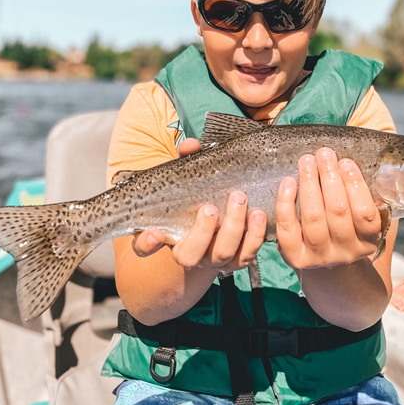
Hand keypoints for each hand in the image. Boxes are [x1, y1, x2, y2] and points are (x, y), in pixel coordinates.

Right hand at [131, 138, 267, 270]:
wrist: (223, 216)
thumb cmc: (198, 194)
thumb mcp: (188, 177)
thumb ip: (186, 160)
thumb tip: (190, 145)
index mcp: (166, 233)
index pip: (144, 246)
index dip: (147, 243)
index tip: (155, 233)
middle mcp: (189, 252)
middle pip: (189, 256)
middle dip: (202, 232)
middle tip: (210, 208)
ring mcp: (213, 258)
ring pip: (222, 255)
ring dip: (233, 229)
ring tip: (240, 200)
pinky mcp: (238, 258)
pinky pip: (247, 256)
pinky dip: (255, 237)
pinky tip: (259, 214)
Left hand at [276, 147, 381, 268]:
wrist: (328, 262)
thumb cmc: (347, 225)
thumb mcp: (364, 213)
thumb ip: (370, 192)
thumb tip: (375, 157)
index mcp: (368, 240)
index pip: (366, 214)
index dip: (355, 186)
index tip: (346, 161)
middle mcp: (346, 252)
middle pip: (338, 212)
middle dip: (330, 178)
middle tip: (324, 153)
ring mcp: (320, 257)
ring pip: (313, 219)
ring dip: (309, 185)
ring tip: (306, 161)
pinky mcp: (296, 258)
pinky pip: (288, 230)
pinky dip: (286, 204)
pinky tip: (287, 182)